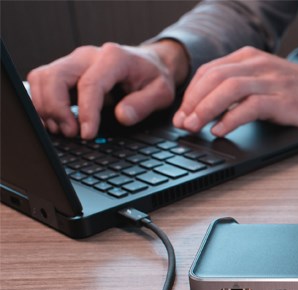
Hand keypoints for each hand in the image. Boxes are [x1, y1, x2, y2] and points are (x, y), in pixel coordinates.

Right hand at [27, 41, 187, 138]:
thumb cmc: (154, 77)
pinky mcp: (66, 71)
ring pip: (42, 78)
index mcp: (114, 58)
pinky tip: (58, 122)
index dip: (86, 112)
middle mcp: (88, 55)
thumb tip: (122, 117)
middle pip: (54, 77)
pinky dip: (44, 103)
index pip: (90, 84)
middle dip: (57, 109)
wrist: (150, 63)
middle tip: (72, 133)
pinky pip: (43, 83)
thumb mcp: (162, 92)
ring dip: (47, 107)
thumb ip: (144, 104)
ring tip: (66, 129)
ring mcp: (74, 62)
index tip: (87, 134)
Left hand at [173, 47, 297, 134]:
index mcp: (250, 58)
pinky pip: (249, 106)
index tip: (182, 113)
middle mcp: (257, 65)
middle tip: (183, 123)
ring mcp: (270, 81)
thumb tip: (207, 110)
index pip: (209, 71)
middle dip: (192, 102)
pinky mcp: (282, 99)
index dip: (191, 93)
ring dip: (206, 109)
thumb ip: (239, 89)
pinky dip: (230, 119)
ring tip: (196, 127)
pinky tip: (221, 130)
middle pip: (213, 78)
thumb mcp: (265, 82)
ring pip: (227, 89)